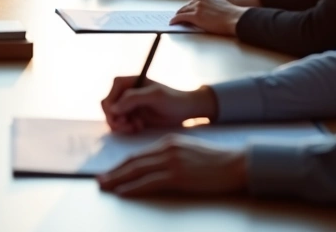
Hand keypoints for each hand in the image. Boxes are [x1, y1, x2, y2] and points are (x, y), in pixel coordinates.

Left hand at [97, 134, 247, 196]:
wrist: (236, 163)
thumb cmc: (216, 161)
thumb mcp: (188, 151)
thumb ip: (170, 155)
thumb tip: (154, 167)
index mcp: (168, 142)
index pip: (138, 154)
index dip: (121, 164)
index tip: (110, 171)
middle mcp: (166, 149)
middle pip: (133, 161)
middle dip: (113, 171)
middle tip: (99, 179)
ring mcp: (171, 161)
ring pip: (137, 171)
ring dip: (117, 179)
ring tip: (105, 186)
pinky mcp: (177, 175)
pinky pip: (149, 182)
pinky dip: (133, 187)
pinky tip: (123, 192)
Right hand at [100, 76, 215, 133]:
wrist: (186, 110)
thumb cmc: (173, 99)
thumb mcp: (154, 96)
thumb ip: (132, 99)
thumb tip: (112, 108)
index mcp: (130, 82)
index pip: (111, 93)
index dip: (111, 105)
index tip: (118, 117)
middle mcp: (127, 93)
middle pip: (108, 106)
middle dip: (115, 118)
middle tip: (127, 126)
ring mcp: (129, 105)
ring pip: (113, 117)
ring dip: (122, 124)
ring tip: (136, 127)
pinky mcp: (133, 116)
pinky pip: (121, 124)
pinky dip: (127, 128)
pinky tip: (139, 127)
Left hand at [172, 0, 251, 36]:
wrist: (236, 17)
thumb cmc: (233, 13)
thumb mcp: (223, 1)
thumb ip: (214, 2)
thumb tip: (211, 10)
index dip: (190, 5)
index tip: (187, 8)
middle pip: (187, 4)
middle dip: (183, 10)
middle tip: (178, 15)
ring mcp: (198, 7)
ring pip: (183, 10)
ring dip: (178, 15)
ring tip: (174, 19)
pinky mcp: (195, 16)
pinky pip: (181, 17)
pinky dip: (175, 19)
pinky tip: (172, 22)